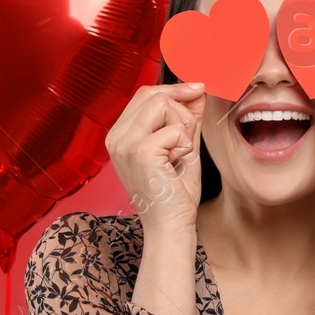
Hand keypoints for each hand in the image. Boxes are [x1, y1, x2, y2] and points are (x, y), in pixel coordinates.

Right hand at [106, 81, 205, 233]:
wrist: (171, 225)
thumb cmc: (175, 193)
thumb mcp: (182, 146)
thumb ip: (186, 118)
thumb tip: (196, 90)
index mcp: (120, 134)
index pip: (145, 93)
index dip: (174, 89)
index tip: (198, 89)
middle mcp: (116, 136)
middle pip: (154, 94)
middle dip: (181, 110)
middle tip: (186, 139)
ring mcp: (125, 143)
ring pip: (164, 105)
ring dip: (183, 128)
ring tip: (178, 155)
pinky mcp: (140, 151)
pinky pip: (175, 128)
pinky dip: (185, 145)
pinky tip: (176, 164)